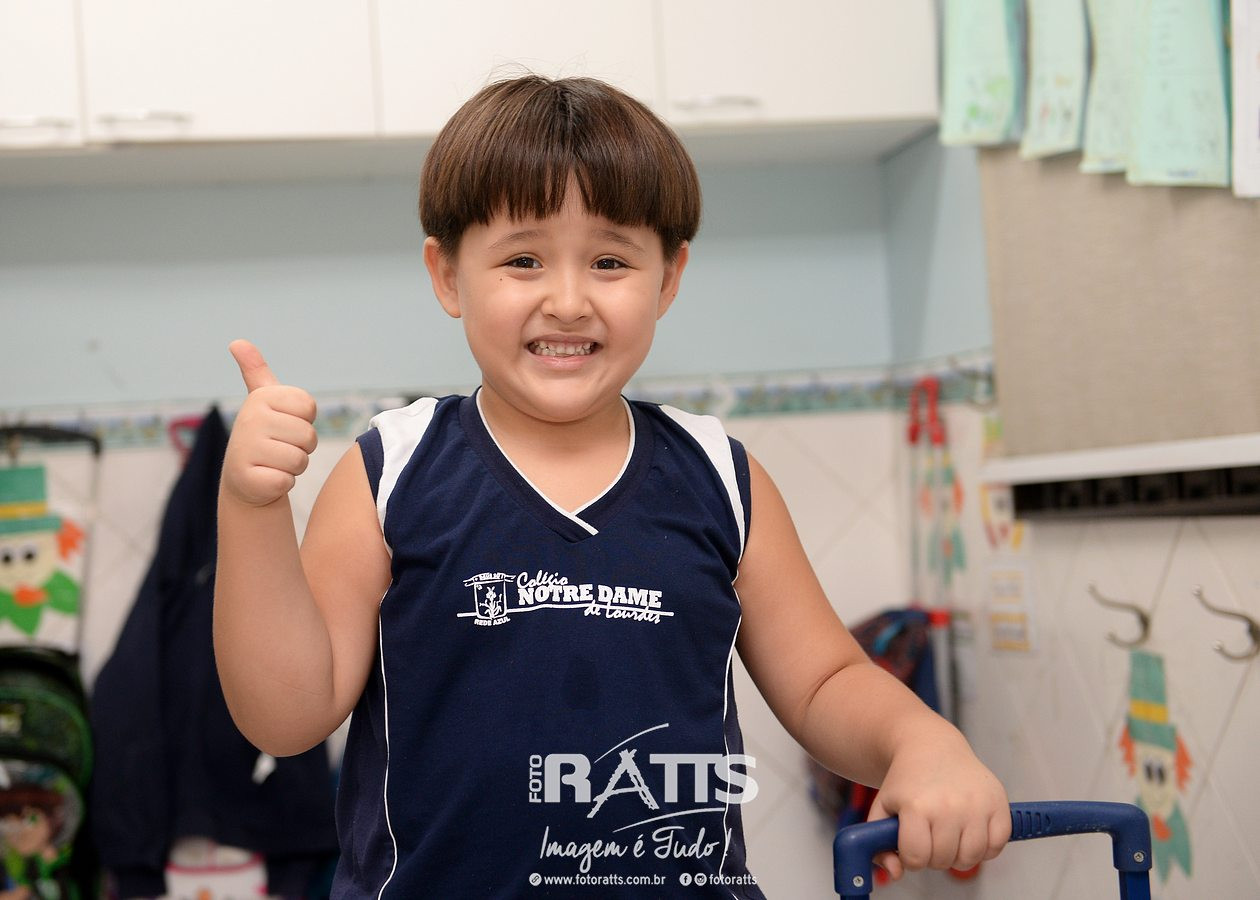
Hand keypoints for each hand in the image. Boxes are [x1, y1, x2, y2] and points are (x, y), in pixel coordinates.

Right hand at [221, 339, 317, 506]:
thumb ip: (256, 372)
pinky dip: (283, 483)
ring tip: (273, 462)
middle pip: (308, 435)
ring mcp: (247, 450)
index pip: (309, 407)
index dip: (304, 421)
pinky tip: (267, 478)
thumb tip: (237, 342)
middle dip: (302, 447)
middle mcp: (250, 419)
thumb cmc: (264, 436)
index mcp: (260, 397)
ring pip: (300, 459)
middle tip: (279, 447)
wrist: (245, 479)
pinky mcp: (251, 479)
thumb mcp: (263, 402)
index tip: (285, 425)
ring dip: (294, 466)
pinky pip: (288, 480)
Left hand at [866, 731, 1009, 880]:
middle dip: (934, 856)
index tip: (911, 844)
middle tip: (930, 836)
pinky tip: (969, 830)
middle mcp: (949, 805)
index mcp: (916, 806)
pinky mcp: (998, 802)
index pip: (917, 858)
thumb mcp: (882, 807)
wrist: (930, 745)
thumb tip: (897, 873)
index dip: (911, 858)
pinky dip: (985, 847)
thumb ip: (878, 845)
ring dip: (959, 854)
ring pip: (972, 857)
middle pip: (944, 861)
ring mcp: (976, 804)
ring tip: (948, 835)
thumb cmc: (907, 780)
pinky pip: (997, 845)